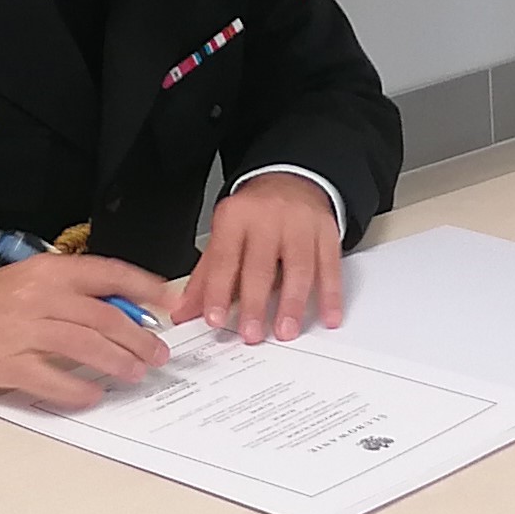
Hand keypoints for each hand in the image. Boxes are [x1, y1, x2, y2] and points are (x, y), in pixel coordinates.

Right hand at [0, 254, 173, 410]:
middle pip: (106, 317)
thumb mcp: (30, 282)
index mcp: (49, 271)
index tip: (169, 303)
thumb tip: (123, 310)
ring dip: (118, 362)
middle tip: (157, 353)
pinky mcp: (7, 363)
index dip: (144, 288)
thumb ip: (73, 293)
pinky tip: (93, 394)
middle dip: (139, 338)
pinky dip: (79, 389)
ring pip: (87, 346)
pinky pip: (54, 379)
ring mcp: (23, 330)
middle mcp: (40, 297)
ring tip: (134, 374)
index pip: (109, 274)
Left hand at [185, 171, 343, 344]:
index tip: (216, 320)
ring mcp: (301, 223)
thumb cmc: (255, 214)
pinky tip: (328, 316)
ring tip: (286, 330)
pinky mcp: (327, 231)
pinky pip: (330, 266)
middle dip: (255, 303)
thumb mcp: (225, 235)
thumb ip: (206, 276)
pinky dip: (330, 295)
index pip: (224, 259)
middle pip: (261, 265)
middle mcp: (268, 217)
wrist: (291, 179)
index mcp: (236, 217)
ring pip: (299, 267)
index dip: (218, 291)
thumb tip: (183, 311)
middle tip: (251, 333)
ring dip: (293, 303)